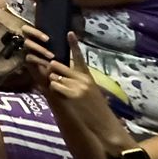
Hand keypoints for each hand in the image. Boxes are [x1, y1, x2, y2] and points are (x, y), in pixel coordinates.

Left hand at [34, 33, 132, 152]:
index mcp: (88, 76)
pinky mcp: (72, 94)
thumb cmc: (97, 111)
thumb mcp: (91, 92)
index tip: (69, 32)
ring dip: (54, 83)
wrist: (105, 125)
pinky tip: (64, 98)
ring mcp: (77, 86)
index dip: (74, 44)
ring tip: (64, 94)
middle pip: (59, 66)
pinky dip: (55, 91)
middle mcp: (83, 78)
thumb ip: (78, 82)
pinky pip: (55, 87)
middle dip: (52, 70)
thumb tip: (60, 76)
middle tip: (53, 77)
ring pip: (55, 77)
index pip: (79, 57)